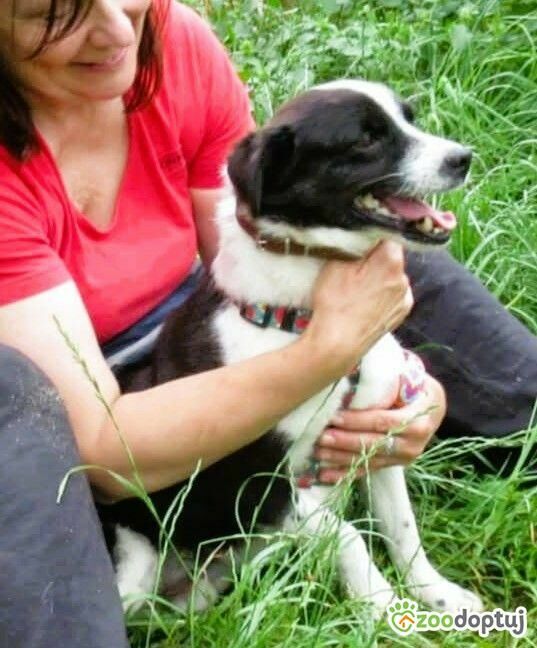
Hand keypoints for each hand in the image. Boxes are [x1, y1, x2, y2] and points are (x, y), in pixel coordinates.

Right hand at [305, 241, 413, 376]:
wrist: (338, 345)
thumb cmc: (335, 303)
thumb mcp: (336, 263)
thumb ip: (355, 244)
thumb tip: (364, 236)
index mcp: (391, 261)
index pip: (387, 236)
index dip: (370, 240)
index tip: (357, 247)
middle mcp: (404, 278)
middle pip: (391, 257)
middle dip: (375, 260)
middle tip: (353, 269)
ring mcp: (405, 298)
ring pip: (393, 277)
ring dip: (380, 277)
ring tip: (358, 290)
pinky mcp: (401, 314)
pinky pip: (394, 295)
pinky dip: (383, 294)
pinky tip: (366, 303)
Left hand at [314, 373, 445, 482]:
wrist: (434, 407)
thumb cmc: (416, 386)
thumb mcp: (411, 377)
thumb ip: (387, 378)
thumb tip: (352, 365)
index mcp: (418, 420)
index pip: (383, 421)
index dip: (357, 420)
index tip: (334, 416)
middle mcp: (413, 443)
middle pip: (373, 443)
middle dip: (344, 441)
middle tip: (321, 436)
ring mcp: (402, 458)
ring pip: (367, 460)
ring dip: (340, 458)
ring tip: (317, 452)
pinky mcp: (392, 466)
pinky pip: (366, 472)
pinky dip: (344, 474)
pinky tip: (323, 475)